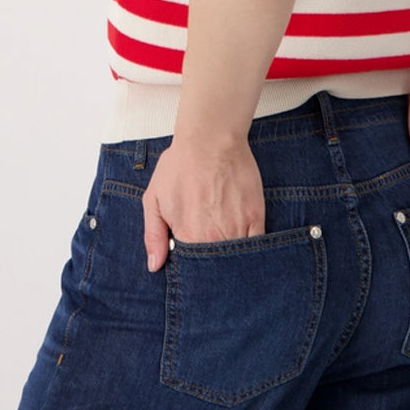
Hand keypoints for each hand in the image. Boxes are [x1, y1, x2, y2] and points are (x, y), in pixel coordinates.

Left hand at [142, 135, 265, 271]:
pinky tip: (243, 247)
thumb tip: (155, 266)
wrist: (210, 138)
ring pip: (236, 260)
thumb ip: (153, 236)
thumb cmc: (181, 164)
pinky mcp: (255, 217)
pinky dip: (251, 251)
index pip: (191, 270)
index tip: (192, 267)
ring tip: (225, 250)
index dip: (191, 271)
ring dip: (231, 262)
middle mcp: (213, 238)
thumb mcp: (154, 198)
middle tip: (209, 258)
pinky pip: (256, 246)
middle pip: (215, 269)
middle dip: (212, 270)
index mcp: (187, 236)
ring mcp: (237, 228)